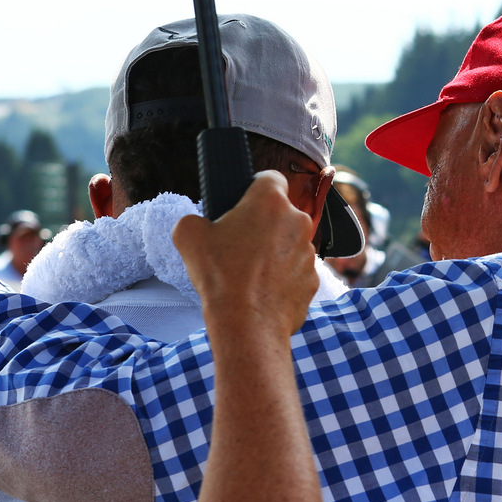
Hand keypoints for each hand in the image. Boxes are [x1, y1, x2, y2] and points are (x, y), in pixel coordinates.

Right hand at [173, 171, 317, 339]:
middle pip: (281, 214)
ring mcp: (309, 252)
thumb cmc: (221, 277)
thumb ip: (193, 220)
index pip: (270, 177)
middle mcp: (297, 221)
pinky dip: (282, 279)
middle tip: (239, 245)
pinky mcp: (313, 280)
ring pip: (290, 244)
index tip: (243, 205)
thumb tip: (197, 225)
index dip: (254, 189)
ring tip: (249, 273)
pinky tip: (262, 292)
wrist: (247, 324)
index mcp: (270, 201)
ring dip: (274, 252)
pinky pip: (296, 272)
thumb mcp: (188, 236)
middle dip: (263, 225)